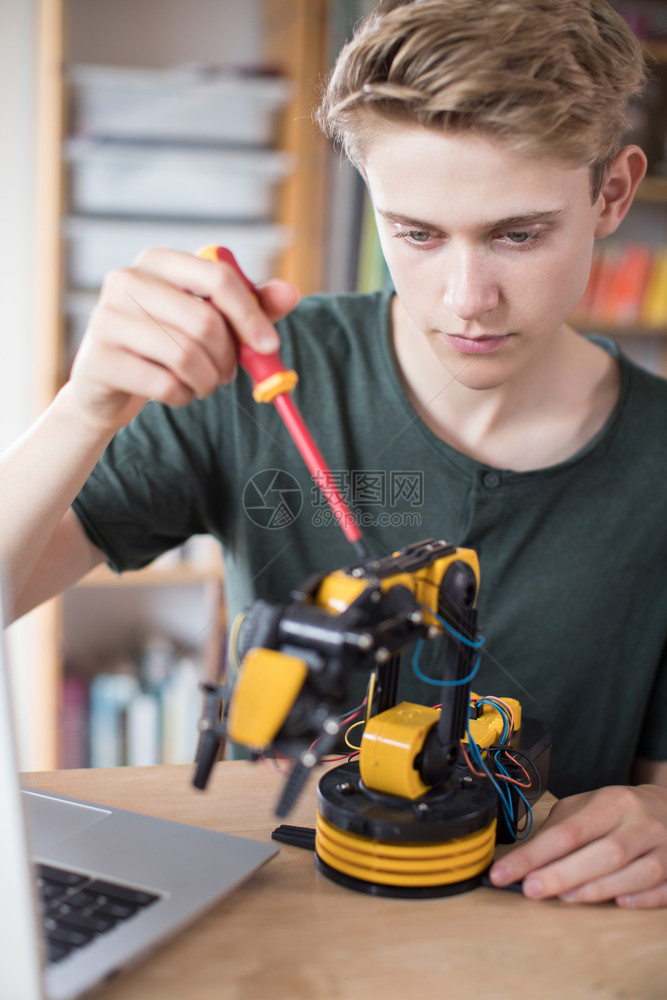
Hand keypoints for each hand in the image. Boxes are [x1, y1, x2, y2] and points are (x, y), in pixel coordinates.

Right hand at [66, 247, 299, 434]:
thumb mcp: (209, 320)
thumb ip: (250, 306)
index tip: (269, 346)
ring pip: (186, 356)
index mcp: (158, 261)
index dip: (250, 314)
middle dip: (227, 357)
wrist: (107, 383)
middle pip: (205, 321)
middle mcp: (126, 281)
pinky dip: (184, 397)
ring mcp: (107, 318)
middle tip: (228, 374)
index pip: (217, 277)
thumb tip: (290, 293)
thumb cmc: (166, 344)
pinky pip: (165, 384)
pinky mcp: (99, 359)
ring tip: (203, 385)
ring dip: (208, 381)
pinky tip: (177, 393)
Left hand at [489, 784, 666, 907]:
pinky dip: (640, 898)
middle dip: (562, 874)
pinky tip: (617, 903)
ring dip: (597, 889)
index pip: (567, 832)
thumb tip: (525, 856)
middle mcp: (639, 823)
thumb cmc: (620, 811)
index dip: (533, 855)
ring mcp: (663, 847)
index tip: (503, 872)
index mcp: (611, 802)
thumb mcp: (588, 807)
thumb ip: (559, 827)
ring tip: (564, 898)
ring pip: (634, 873)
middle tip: (530, 890)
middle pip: (602, 853)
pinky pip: (661, 889)